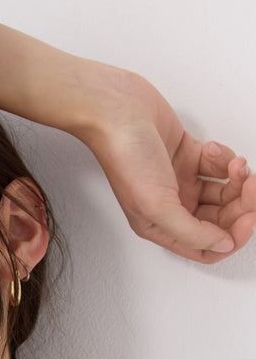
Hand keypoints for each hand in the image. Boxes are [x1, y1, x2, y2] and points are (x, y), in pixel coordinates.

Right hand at [0, 22, 255, 262]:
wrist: (116, 110)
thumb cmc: (124, 156)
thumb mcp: (156, 206)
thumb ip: (192, 232)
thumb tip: (222, 244)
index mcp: (161, 226)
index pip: (206, 247)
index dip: (232, 238)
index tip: (249, 218)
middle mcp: (173, 207)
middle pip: (221, 220)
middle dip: (242, 205)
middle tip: (250, 186)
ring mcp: (182, 181)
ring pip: (225, 192)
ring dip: (237, 179)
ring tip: (234, 164)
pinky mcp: (190, 156)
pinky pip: (221, 166)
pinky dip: (225, 158)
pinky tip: (211, 149)